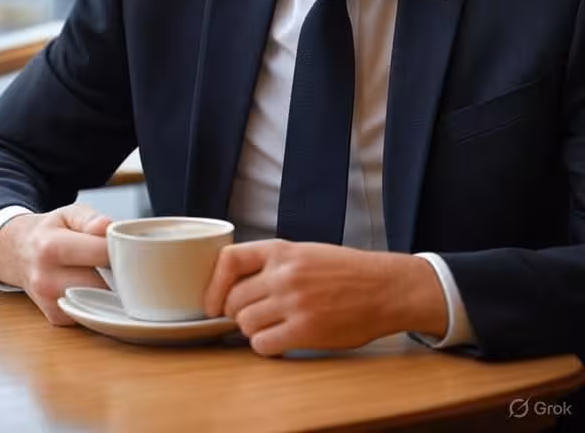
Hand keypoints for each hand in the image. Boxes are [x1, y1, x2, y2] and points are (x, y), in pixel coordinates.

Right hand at [0, 204, 111, 324]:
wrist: (18, 252)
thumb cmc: (49, 231)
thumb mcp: (67, 213)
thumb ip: (90, 218)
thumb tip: (108, 226)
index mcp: (51, 247)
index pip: (101, 253)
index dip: (121, 248)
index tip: (129, 244)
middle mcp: (47, 279)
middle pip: (103, 282)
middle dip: (119, 271)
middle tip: (122, 259)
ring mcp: (50, 302)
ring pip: (99, 300)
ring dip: (110, 288)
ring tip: (107, 271)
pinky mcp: (56, 317)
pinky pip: (90, 311)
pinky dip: (98, 300)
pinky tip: (93, 285)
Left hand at [204, 239, 447, 355]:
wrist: (384, 287)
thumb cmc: (345, 271)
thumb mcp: (304, 252)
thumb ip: (271, 263)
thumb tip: (233, 286)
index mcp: (281, 249)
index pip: (228, 260)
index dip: (214, 285)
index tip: (213, 302)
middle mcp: (284, 274)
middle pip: (233, 300)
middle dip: (236, 313)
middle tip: (252, 317)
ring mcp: (294, 302)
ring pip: (245, 324)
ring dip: (252, 331)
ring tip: (270, 327)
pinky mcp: (306, 330)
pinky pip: (264, 345)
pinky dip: (266, 346)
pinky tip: (280, 340)